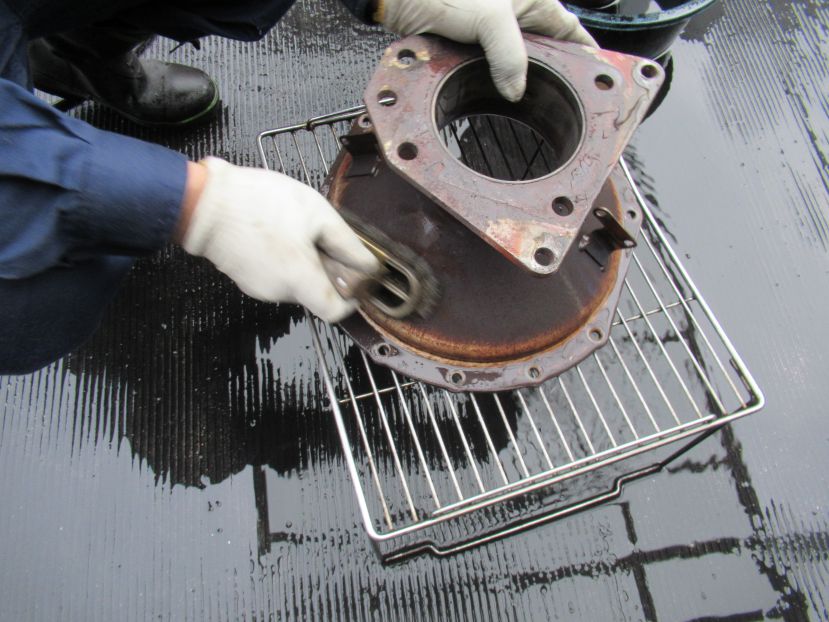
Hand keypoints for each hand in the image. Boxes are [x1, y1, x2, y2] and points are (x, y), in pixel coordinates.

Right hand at [179, 158, 379, 321]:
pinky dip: (284, 260)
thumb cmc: (260, 203)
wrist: (205, 201)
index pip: (335, 313)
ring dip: (304, 263)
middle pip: (315, 294)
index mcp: (300, 281)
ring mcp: (258, 288)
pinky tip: (279, 232)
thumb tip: (368, 265)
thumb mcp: (317, 214)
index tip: (355, 280)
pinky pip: (275, 275)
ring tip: (299, 229)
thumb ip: (347, 244)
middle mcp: (279, 293)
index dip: (351, 300)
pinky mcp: (245, 278)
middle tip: (327, 239)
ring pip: (295, 283)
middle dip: (327, 272)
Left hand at [376, 0, 596, 101]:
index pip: (572, 33)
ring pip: (515, 66)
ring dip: (518, 85)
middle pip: (546, 53)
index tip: (598, 82)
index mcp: (534, 3)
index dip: (587, 57)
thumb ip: (510, 56)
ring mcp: (493, 32)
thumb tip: (517, 90)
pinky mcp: (470, 45)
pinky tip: (494, 100)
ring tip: (530, 111)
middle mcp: (517, 16)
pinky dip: (492, 85)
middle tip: (559, 107)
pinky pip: (489, 70)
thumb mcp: (489, 20)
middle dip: (552, 79)